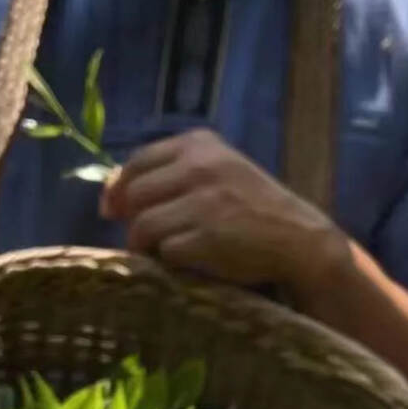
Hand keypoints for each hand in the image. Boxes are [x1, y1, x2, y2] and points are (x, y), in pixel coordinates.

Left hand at [101, 129, 337, 292]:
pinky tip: (188, 264)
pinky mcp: (206, 237)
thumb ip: (170, 175)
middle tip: (147, 240)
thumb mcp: (217, 173)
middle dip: (133, 221)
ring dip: (147, 247)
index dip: (119, 188)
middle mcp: (200, 166)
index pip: (138, 161)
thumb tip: (109, 195)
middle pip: (135, 195)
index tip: (113, 210)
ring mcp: (203, 202)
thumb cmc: (253, 209)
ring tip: (166, 254)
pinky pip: (164, 252)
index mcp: (199, 145)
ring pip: (143, 226)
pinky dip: (170, 263)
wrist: (298, 239)